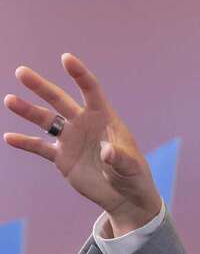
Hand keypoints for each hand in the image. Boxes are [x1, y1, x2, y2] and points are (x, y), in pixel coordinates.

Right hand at [3, 53, 161, 235]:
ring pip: (46, 121)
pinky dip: (25, 142)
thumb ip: (120, 157)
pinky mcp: (62, 157)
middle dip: (42, 87)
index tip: (66, 58)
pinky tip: (9, 137)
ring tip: (9, 99)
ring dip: (28, 111)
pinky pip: (40, 147)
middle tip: (21, 72)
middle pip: (60, 100)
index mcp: (105, 118)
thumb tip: (107, 152)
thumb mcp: (130, 166)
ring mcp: (71, 139)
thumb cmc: (133, 176)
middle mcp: (85, 123)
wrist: (123, 196)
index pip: (91, 91)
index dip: (79, 75)